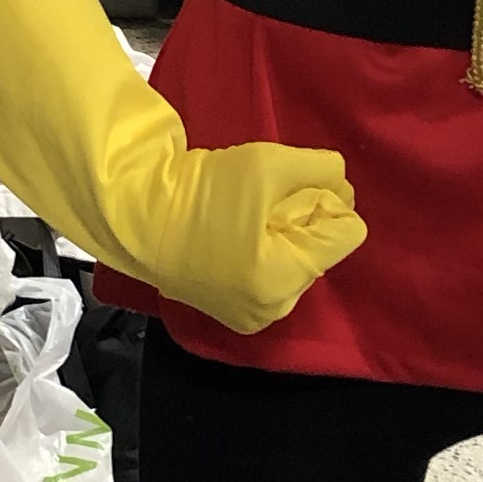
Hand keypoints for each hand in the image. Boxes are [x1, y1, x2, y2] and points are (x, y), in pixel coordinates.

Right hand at [124, 136, 364, 336]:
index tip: (285, 192)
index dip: (325, 201)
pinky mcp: (232, 314)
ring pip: (297, 262)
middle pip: (322, 249)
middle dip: (301, 221)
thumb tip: (341, 186)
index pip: (348, 233)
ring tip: (241, 221)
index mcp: (284, 280)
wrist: (134, 215)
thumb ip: (322, 169)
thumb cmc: (202, 191)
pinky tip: (232, 239)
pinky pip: (272, 277)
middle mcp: (274, 309)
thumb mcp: (270, 164)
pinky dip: (262, 254)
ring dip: (281, 236)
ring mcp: (251, 317)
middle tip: (258, 204)